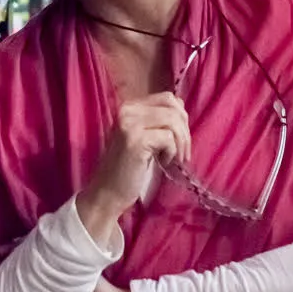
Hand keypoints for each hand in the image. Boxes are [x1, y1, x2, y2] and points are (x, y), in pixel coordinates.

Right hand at [76, 92, 190, 243]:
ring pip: (173, 120)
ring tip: (175, 158)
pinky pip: (168, 137)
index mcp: (130, 106)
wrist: (107, 193)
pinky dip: (172, 152)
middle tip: (183, 152)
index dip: (181, 117)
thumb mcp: (144, 136)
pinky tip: (162, 162)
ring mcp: (129, 123)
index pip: (168, 98)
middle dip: (184, 129)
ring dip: (181, 142)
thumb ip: (157, 121)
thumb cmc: (129, 167)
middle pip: (173, 106)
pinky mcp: (135, 140)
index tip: (180, 139)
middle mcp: (127, 110)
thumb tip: (182, 110)